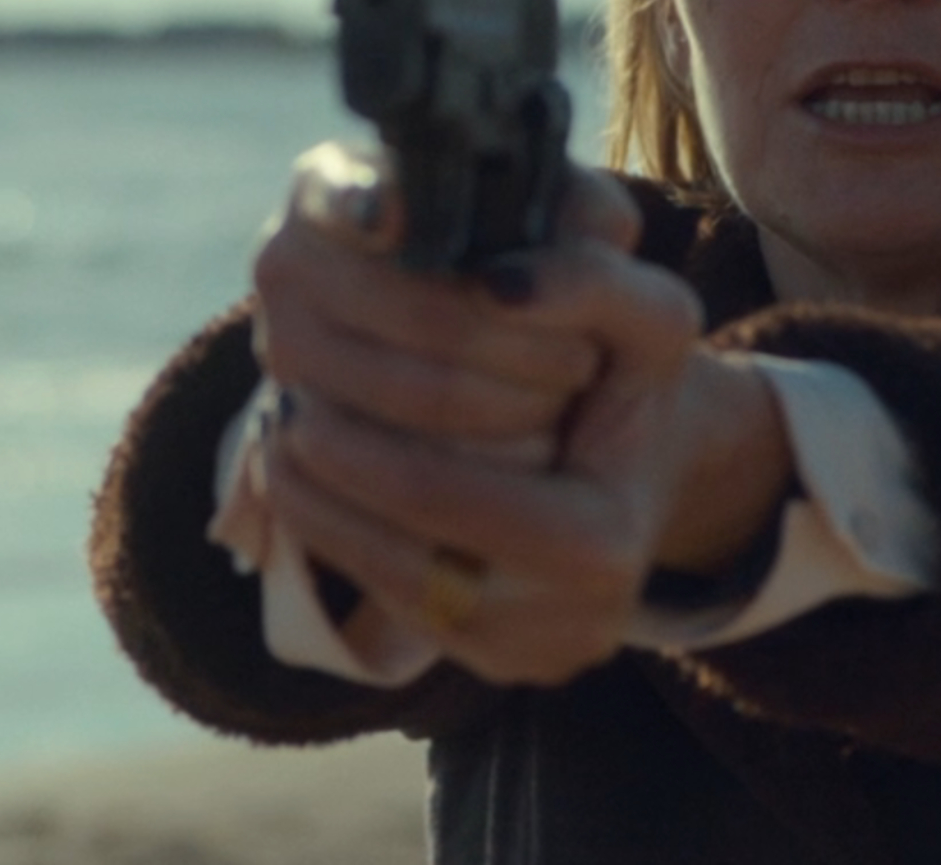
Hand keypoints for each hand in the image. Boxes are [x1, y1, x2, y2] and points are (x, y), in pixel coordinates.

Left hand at [252, 146, 795, 685]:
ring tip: (286, 441)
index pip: (449, 497)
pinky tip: (319, 483)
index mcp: (602, 542)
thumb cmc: (635, 377)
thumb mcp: (644, 312)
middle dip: (336, 482)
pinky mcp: (497, 663)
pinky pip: (400, 610)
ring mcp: (531, 656)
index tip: (308, 374)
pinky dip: (351, 542)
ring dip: (325, 516)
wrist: (655, 463)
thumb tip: (496, 282)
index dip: (374, 437)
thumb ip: (586, 278)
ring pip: (393, 592)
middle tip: (285, 410)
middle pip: (410, 559)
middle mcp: (571, 629)